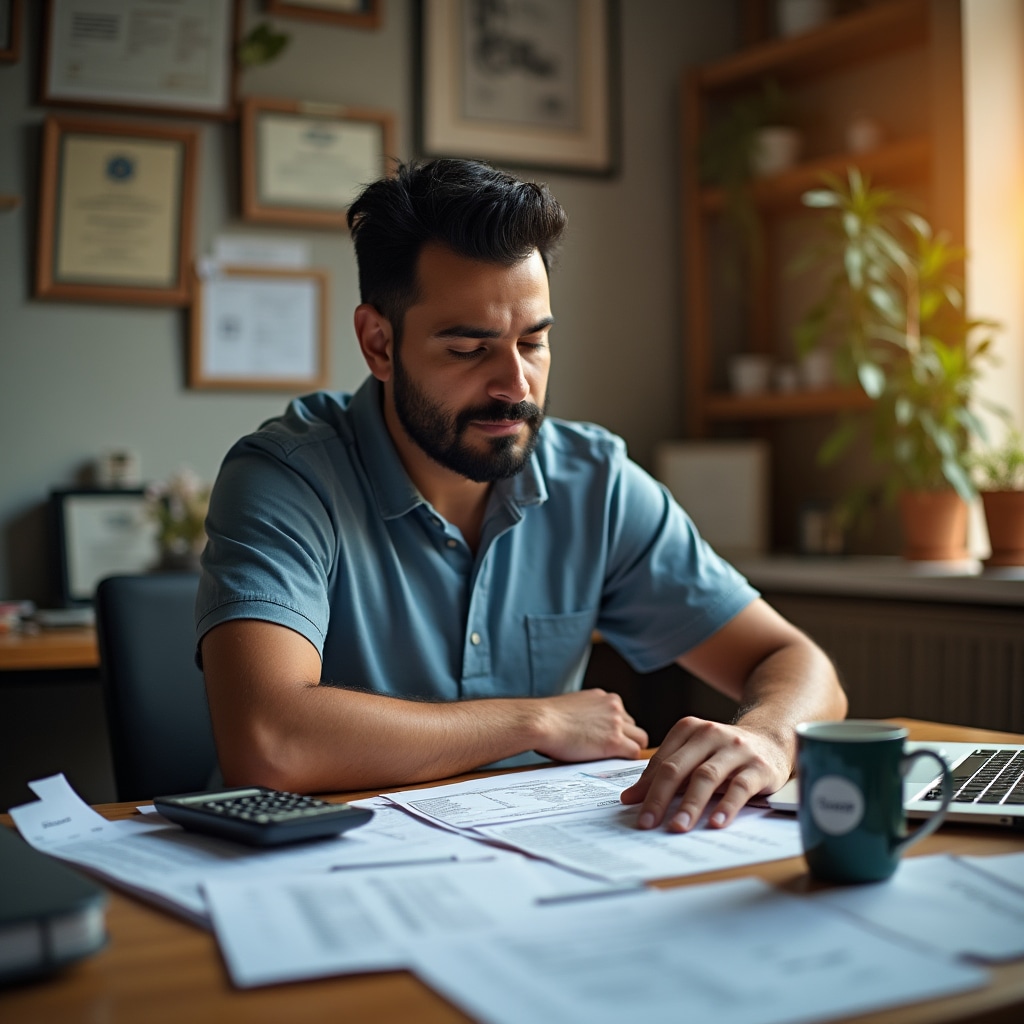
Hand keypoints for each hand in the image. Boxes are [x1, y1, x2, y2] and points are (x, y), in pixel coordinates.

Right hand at [533, 689, 648, 762]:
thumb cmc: (547, 718)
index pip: (622, 715)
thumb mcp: (573, 707)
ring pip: (639, 739)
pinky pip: (634, 753)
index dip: (617, 730)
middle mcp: (614, 706)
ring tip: (617, 762)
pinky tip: (617, 767)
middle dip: (626, 739)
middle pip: (633, 726)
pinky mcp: (614, 741)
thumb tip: (587, 728)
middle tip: (614, 754)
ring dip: (629, 749)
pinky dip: (628, 761)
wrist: (540, 722)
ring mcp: (616, 723)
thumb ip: (588, 714)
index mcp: (603, 697)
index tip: (609, 740)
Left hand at [619, 716, 790, 830]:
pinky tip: (716, 822)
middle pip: (679, 768)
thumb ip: (664, 773)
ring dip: (690, 805)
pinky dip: (727, 806)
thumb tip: (631, 798)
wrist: (771, 739)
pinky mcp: (759, 766)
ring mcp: (736, 749)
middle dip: (660, 797)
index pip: (662, 761)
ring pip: (707, 777)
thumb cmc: (723, 752)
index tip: (631, 809)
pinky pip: (740, 787)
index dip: (646, 786)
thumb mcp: (693, 755)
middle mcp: (711, 734)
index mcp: (689, 728)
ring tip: (677, 827)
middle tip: (647, 822)